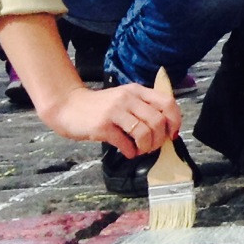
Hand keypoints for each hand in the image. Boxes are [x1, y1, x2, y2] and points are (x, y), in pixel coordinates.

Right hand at [42, 81, 180, 157]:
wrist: (68, 107)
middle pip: (158, 121)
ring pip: (145, 132)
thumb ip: (143, 108)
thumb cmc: (100, 107)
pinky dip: (131, 152)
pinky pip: (126, 143)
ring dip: (146, 147)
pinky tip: (128, 152)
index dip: (175, 121)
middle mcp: (128, 98)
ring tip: (140, 150)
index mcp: (137, 91)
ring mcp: (115, 111)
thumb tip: (166, 129)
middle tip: (152, 146)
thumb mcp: (124, 100)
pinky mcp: (102, 126)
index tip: (171, 134)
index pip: (167, 102)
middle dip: (159, 139)